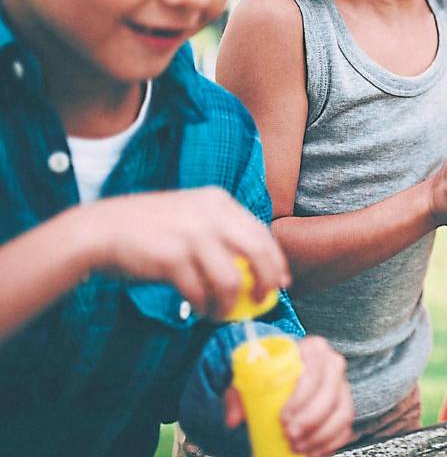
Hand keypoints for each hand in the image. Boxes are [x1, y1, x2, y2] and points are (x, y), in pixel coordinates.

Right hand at [86, 188, 289, 318]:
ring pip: (231, 279)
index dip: (275, 260)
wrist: (100, 230)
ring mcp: (192, 235)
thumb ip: (220, 233)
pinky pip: (201, 291)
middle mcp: (210, 214)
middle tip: (262, 300)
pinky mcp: (173, 258)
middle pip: (258, 252)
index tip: (280, 280)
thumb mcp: (190, 215)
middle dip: (266, 281)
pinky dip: (204, 305)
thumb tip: (252, 267)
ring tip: (221, 311)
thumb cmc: (147, 228)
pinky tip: (199, 308)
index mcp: (218, 201)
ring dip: (230, 302)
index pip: (261, 232)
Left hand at [225, 336, 353, 456]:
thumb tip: (234, 420)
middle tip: (289, 436)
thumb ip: (237, 398)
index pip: (314, 371)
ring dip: (321, 434)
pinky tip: (312, 453)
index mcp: (312, 349)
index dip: (301, 397)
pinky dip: (331, 443)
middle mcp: (332, 364)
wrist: (281, 378)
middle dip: (311, 419)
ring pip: (342, 412)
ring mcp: (342, 386)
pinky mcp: (345, 406)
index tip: (282, 418)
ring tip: (297, 446)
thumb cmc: (266, 377)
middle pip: (331, 393)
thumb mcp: (247, 381)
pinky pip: (345, 427)